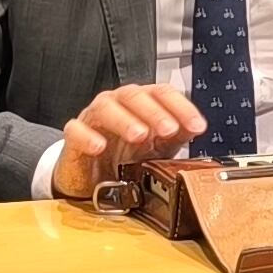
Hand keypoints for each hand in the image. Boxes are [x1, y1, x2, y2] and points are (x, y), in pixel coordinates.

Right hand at [51, 83, 210, 203]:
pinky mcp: (74, 139)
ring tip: (139, 135)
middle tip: (168, 129)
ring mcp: (94, 119)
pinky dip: (87, 137)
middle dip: (154, 112)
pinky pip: (76, 131)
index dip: (181, 107)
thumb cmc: (126, 157)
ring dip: (124, 120)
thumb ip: (178, 135)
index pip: (162, 93)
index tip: (196, 126)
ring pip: (105, 107)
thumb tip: (197, 127)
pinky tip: (100, 147)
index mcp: (141, 104)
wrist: (94, 179)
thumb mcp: (158, 147)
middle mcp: (118, 105)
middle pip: (134, 96)